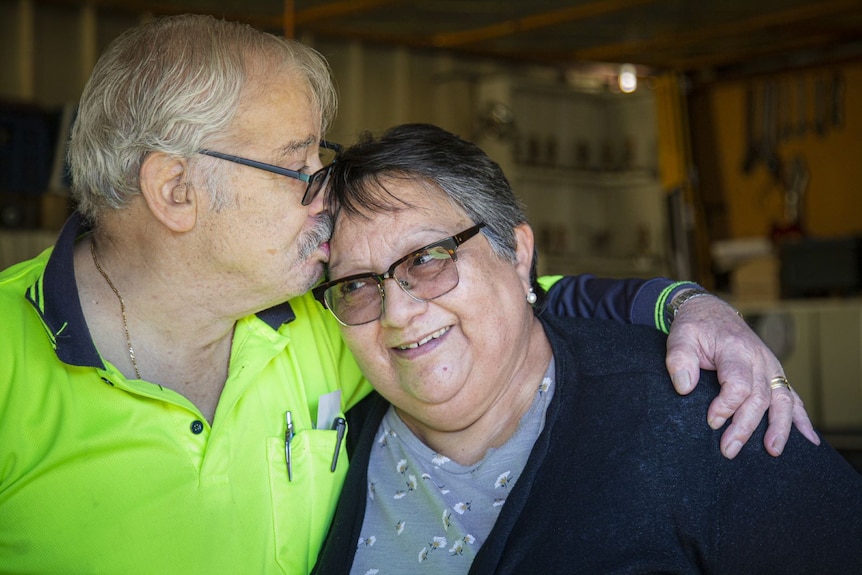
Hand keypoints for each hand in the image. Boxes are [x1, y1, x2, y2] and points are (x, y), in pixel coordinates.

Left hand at [665, 295, 818, 458]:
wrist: (711, 312)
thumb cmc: (695, 327)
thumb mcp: (680, 336)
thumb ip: (679, 360)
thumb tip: (684, 389)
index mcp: (736, 349)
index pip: (739, 383)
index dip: (726, 405)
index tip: (711, 421)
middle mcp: (759, 358)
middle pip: (760, 397)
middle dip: (746, 426)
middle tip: (729, 449)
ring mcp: (770, 366)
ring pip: (783, 400)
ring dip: (780, 427)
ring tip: (773, 450)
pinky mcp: (774, 374)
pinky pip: (792, 397)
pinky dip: (801, 418)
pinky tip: (808, 439)